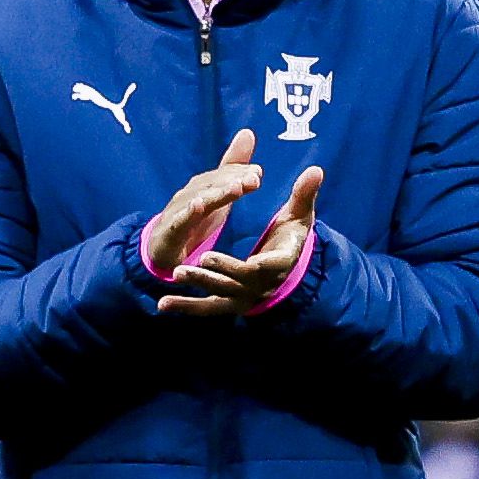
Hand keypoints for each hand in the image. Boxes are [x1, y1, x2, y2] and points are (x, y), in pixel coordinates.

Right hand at [141, 130, 271, 276]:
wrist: (161, 249)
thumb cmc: (193, 218)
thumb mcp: (218, 194)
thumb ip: (232, 168)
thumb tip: (248, 132)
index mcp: (202, 188)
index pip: (221, 177)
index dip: (238, 173)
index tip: (258, 172)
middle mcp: (189, 195)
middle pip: (211, 185)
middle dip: (232, 180)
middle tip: (253, 178)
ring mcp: (177, 213)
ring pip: (198, 200)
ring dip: (216, 193)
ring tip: (236, 188)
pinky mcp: (169, 232)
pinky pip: (179, 222)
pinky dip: (188, 213)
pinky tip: (198, 206)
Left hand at [157, 162, 320, 313]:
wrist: (285, 270)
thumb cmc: (290, 237)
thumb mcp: (298, 216)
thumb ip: (304, 195)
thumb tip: (316, 170)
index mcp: (281, 261)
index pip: (275, 265)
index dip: (265, 265)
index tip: (253, 263)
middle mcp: (261, 283)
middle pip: (241, 281)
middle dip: (222, 271)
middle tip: (202, 259)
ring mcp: (243, 297)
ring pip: (220, 294)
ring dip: (200, 284)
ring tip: (178, 273)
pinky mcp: (228, 304)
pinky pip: (205, 309)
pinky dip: (185, 307)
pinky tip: (163, 305)